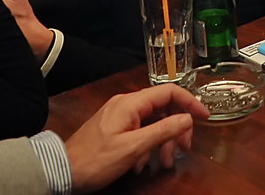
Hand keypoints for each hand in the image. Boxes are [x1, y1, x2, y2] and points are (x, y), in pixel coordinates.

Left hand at [65, 83, 209, 193]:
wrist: (60, 171)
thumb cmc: (96, 159)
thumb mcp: (133, 147)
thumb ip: (163, 130)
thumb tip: (187, 118)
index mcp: (131, 103)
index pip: (169, 92)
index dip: (190, 102)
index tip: (204, 116)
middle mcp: (126, 104)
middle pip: (163, 108)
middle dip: (177, 129)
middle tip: (184, 149)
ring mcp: (119, 116)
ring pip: (152, 122)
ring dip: (162, 142)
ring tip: (163, 164)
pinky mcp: (114, 128)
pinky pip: (140, 131)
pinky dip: (147, 146)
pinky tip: (142, 165)